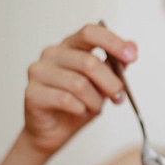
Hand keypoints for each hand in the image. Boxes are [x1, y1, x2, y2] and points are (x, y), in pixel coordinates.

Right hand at [23, 23, 137, 154]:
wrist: (55, 131)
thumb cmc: (79, 104)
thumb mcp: (103, 85)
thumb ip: (115, 66)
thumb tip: (133, 46)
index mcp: (70, 46)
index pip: (90, 33)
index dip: (113, 42)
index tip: (132, 56)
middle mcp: (52, 54)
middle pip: (88, 62)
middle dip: (110, 83)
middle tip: (119, 96)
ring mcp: (39, 71)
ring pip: (79, 84)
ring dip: (95, 101)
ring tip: (95, 108)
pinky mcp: (32, 92)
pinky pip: (65, 99)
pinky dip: (80, 109)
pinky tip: (80, 111)